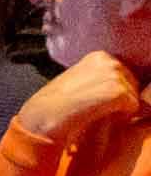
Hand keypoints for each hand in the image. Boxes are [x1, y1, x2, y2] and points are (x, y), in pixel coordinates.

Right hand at [18, 50, 145, 141]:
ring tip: (94, 113)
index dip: (115, 94)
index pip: (126, 76)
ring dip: (119, 110)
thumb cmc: (55, 106)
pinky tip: (98, 117)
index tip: (94, 103)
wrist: (41, 119)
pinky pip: (133, 106)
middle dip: (121, 101)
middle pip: (133, 85)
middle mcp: (108, 60)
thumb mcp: (78, 83)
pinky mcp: (117, 91)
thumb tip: (123, 88)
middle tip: (95, 110)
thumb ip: (98, 79)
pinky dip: (120, 117)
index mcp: (99, 56)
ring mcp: (113, 74)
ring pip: (134, 97)